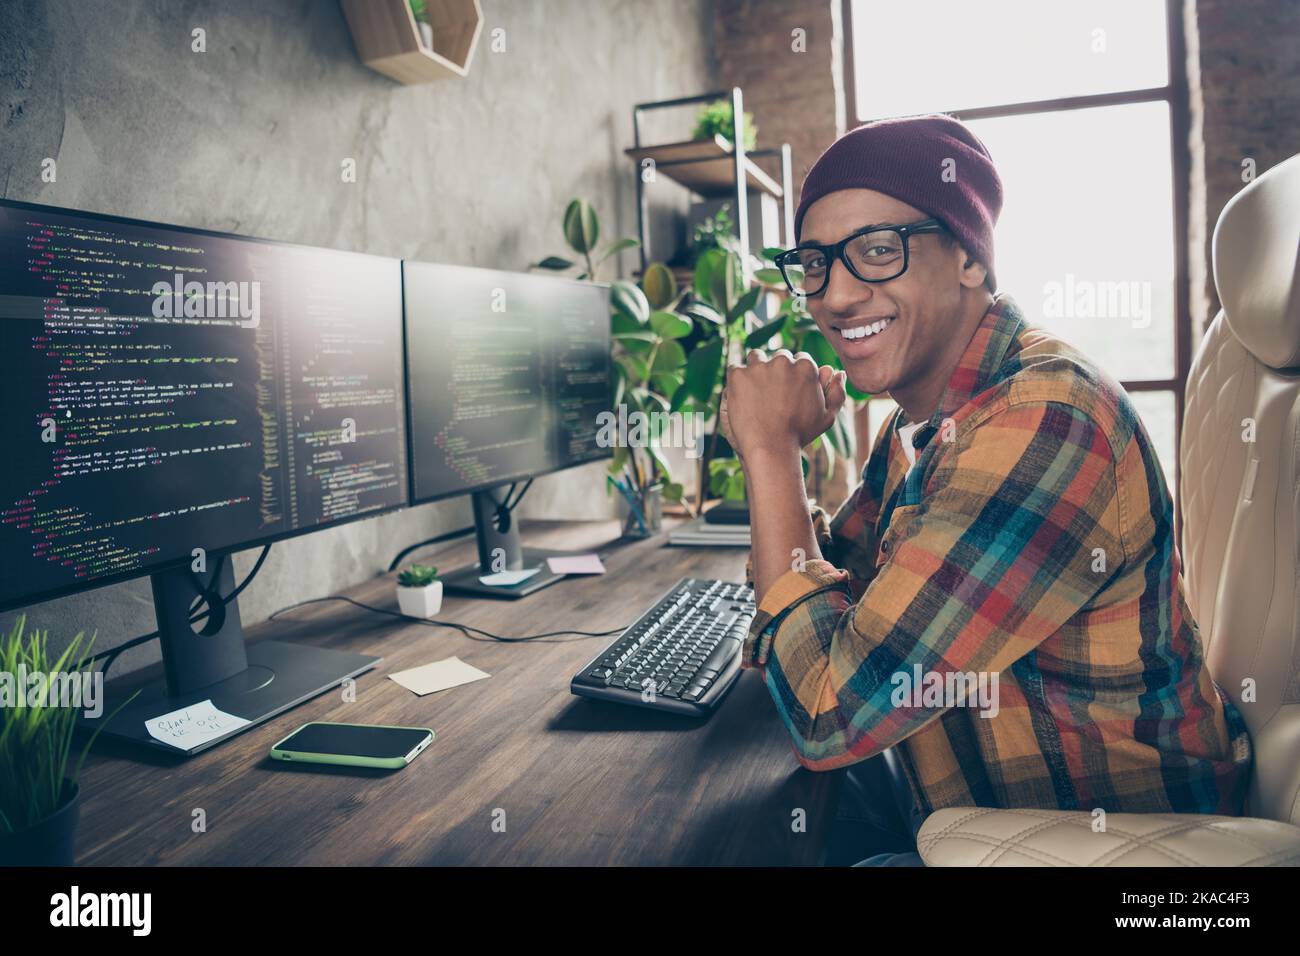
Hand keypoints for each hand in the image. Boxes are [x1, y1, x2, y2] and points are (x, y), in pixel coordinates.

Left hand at [720, 350, 846, 461]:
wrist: (771, 448)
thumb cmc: (800, 435)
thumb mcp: (826, 417)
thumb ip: (837, 394)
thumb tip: (838, 373)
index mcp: (806, 366)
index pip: (799, 360)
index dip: (792, 375)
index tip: (786, 390)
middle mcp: (783, 361)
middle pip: (778, 357)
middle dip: (775, 370)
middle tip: (770, 394)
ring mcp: (759, 366)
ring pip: (756, 357)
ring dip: (755, 369)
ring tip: (754, 392)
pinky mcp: (738, 375)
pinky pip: (735, 368)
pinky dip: (736, 380)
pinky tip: (740, 396)